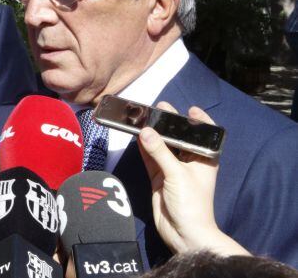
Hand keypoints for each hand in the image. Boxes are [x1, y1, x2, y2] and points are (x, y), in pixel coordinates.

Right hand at [137, 103, 247, 255]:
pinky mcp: (158, 177)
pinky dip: (144, 148)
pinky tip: (137, 135)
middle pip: (179, 138)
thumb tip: (145, 131)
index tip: (190, 110)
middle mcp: (189, 162)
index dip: (200, 122)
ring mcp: (172, 169)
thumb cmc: (191, 202)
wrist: (184, 233)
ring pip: (162, 146)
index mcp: (204, 160)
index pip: (204, 136)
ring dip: (154, 134)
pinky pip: (150, 158)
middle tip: (159, 108)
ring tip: (144, 117)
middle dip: (170, 124)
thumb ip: (160, 152)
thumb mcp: (177, 174)